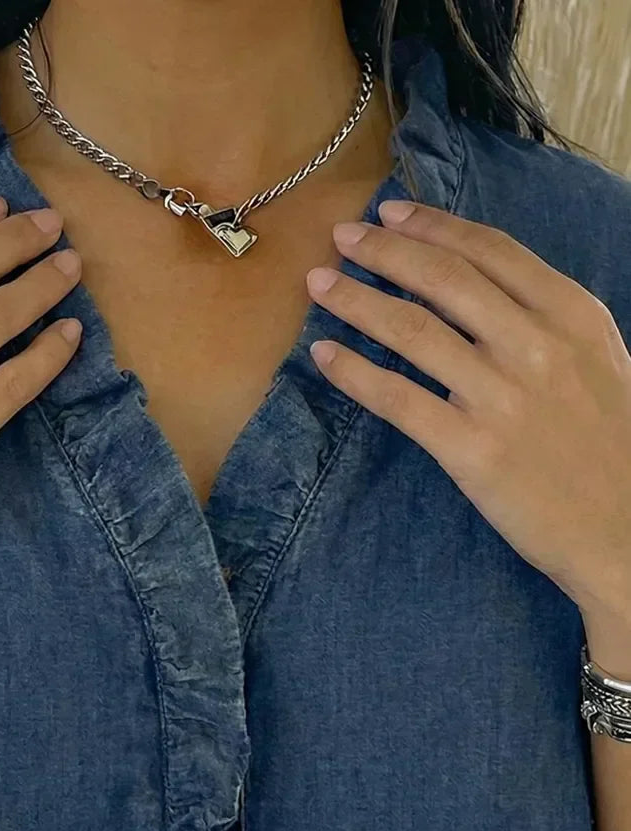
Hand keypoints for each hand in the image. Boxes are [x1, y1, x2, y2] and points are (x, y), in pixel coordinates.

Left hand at [305, 199, 630, 623]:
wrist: (626, 527)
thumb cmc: (612, 444)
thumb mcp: (598, 359)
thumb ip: (546, 318)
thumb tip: (480, 284)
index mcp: (571, 314)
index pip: (489, 251)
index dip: (431, 227)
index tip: (388, 215)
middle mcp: (535, 345)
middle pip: (443, 279)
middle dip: (383, 251)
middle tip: (340, 239)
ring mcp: (501, 397)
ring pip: (412, 331)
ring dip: (356, 301)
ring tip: (319, 285)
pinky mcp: (471, 450)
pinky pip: (399, 400)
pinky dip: (355, 373)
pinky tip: (324, 356)